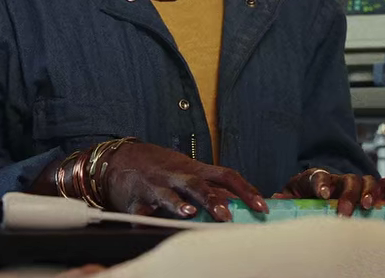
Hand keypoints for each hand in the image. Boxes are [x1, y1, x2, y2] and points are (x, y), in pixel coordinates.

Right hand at [101, 141, 267, 221]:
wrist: (123, 159)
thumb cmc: (164, 168)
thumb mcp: (190, 173)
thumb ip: (214, 188)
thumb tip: (243, 203)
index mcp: (195, 170)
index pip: (227, 176)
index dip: (246, 190)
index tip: (261, 207)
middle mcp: (177, 176)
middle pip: (198, 184)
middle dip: (213, 200)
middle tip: (227, 217)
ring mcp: (156, 186)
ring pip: (168, 194)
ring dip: (178, 204)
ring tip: (190, 214)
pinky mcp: (135, 200)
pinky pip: (140, 212)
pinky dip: (144, 219)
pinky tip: (148, 225)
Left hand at [273, 168, 384, 216]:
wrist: (310, 189)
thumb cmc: (301, 193)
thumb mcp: (290, 194)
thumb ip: (285, 197)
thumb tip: (275, 198)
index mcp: (317, 177)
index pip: (320, 176)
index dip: (322, 183)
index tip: (323, 194)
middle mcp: (337, 178)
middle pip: (347, 181)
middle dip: (348, 196)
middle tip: (344, 212)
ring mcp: (352, 184)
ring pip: (364, 182)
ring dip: (368, 193)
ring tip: (368, 205)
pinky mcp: (364, 192)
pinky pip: (382, 185)